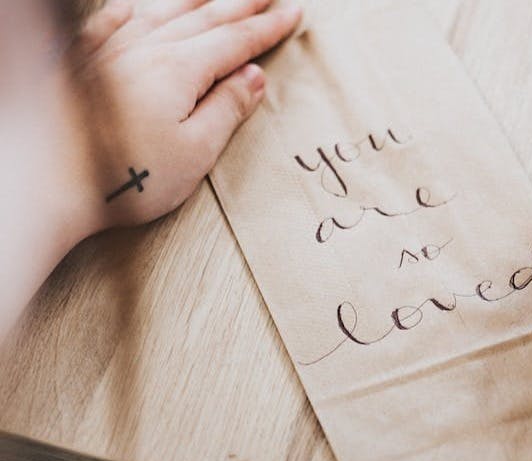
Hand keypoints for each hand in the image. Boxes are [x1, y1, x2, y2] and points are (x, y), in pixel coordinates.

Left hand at [68, 0, 300, 233]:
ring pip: (161, 11)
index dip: (267, 29)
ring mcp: (108, 49)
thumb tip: (253, 77)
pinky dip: (129, 9)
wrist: (45, 179)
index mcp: (180, 71)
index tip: (292, 15)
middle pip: (204, 18)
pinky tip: (135, 4)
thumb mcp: (194, 152)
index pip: (235, 42)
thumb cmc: (126, 175)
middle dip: (241, 5)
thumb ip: (226, 110)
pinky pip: (109, 20)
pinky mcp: (77, 61)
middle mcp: (146, 49)